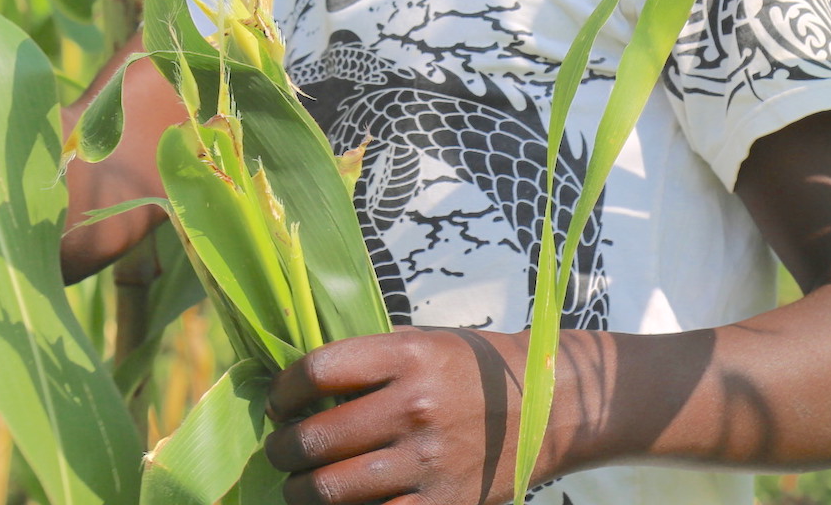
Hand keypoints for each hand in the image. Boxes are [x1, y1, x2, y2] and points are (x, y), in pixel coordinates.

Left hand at [264, 327, 554, 504]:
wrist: (551, 408)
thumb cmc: (477, 369)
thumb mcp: (426, 342)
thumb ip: (369, 361)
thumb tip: (302, 386)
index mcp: (408, 355)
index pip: (317, 371)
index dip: (284, 389)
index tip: (279, 400)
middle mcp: (415, 406)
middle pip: (315, 437)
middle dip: (282, 449)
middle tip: (280, 450)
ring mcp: (427, 460)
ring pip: (329, 490)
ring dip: (299, 491)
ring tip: (298, 485)